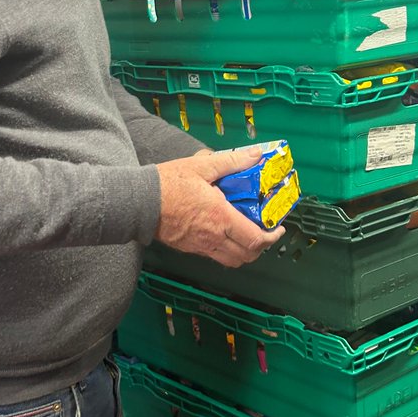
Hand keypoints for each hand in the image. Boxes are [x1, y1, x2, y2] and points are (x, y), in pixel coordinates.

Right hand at [154, 146, 284, 267]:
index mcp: (220, 217)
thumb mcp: (202, 166)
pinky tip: (225, 234)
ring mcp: (201, 246)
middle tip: (265, 232)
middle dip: (261, 247)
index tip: (278, 228)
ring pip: (232, 261)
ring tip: (247, 236)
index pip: (255, 239)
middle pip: (247, 256)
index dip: (271, 237)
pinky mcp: (190, 248)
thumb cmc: (169, 183)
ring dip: (245, 252)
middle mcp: (213, 236)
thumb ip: (232, 162)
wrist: (139, 202)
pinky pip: (216, 257)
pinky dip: (228, 251)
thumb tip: (256, 155)